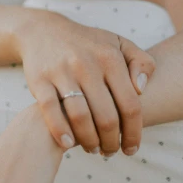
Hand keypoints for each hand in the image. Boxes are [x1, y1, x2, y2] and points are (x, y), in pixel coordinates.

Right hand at [16, 11, 154, 156]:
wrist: (44, 31)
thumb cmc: (89, 44)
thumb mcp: (119, 44)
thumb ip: (142, 62)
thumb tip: (142, 89)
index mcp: (110, 57)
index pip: (130, 104)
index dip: (134, 132)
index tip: (132, 148)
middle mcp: (87, 64)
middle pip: (106, 117)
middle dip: (112, 142)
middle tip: (111, 151)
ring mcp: (62, 72)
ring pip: (80, 118)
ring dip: (89, 141)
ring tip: (93, 149)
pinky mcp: (39, 80)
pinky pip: (51, 112)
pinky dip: (61, 132)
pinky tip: (68, 145)